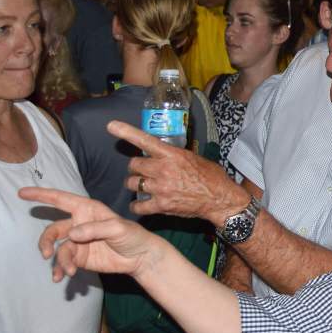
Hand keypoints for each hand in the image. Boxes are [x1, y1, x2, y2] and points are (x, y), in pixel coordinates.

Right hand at [18, 187, 159, 280]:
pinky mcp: (79, 258)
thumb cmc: (133, 235)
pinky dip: (61, 269)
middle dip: (45, 241)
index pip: (60, 200)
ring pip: (58, 249)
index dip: (41, 195)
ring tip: (67, 271)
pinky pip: (64, 262)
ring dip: (58, 261)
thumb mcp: (119, 228)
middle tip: (46, 253)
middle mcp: (78, 224)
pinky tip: (64, 276)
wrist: (140, 258)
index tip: (22, 193)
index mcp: (87, 210)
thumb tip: (72, 234)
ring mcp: (77, 242)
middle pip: (52, 230)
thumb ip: (96, 229)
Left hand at [107, 121, 248, 225]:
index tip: (111, 126)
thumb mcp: (194, 158)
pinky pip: (138, 206)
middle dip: (136, 167)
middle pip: (134, 164)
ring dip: (135, 184)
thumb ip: (175, 156)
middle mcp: (163, 169)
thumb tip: (164, 154)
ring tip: (143, 186)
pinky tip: (140, 205)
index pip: (145, 140)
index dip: (126, 132)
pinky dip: (137, 206)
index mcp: (172, 155)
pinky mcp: (161, 205)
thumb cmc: (211, 176)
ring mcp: (160, 188)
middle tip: (143, 171)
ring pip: (132, 183)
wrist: (220, 198)